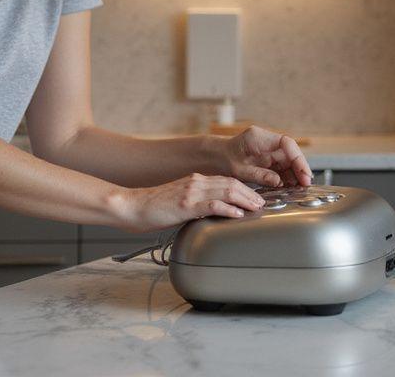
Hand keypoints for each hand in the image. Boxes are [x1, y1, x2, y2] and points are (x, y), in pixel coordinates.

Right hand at [115, 173, 266, 233]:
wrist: (132, 206)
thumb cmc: (153, 208)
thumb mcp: (179, 202)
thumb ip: (196, 204)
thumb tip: (212, 213)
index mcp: (195, 180)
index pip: (226, 180)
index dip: (245, 188)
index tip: (256, 197)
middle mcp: (196, 182)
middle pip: (231, 183)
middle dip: (250, 193)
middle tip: (262, 203)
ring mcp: (191, 192)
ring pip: (226, 191)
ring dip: (245, 199)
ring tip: (256, 207)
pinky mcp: (185, 205)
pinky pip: (212, 204)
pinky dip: (228, 208)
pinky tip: (237, 214)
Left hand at [215, 126, 312, 188]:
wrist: (213, 159)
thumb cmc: (222, 161)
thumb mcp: (238, 170)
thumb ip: (259, 174)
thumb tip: (278, 181)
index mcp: (258, 137)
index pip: (286, 143)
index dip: (298, 158)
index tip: (304, 173)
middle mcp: (265, 141)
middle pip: (290, 152)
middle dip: (300, 168)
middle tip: (305, 185)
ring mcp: (267, 149)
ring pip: (288, 160)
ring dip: (295, 174)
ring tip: (299, 189)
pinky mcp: (267, 158)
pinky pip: (282, 166)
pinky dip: (286, 177)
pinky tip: (289, 187)